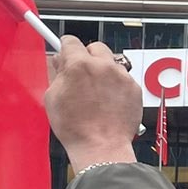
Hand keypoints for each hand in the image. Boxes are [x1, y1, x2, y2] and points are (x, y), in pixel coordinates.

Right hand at [45, 36, 145, 173]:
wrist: (101, 147)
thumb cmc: (76, 128)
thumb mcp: (53, 98)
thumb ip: (58, 74)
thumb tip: (60, 61)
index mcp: (79, 65)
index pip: (71, 41)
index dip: (66, 47)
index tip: (65, 52)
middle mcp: (103, 65)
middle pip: (94, 47)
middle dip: (87, 57)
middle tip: (82, 74)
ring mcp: (121, 76)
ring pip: (111, 62)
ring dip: (103, 70)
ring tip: (96, 92)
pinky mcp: (134, 88)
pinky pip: (123, 78)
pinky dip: (116, 85)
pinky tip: (108, 102)